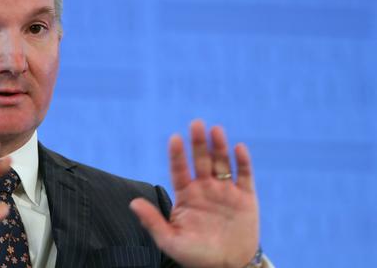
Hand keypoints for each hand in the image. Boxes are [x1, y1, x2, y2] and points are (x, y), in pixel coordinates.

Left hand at [130, 120, 258, 267]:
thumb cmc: (195, 255)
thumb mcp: (170, 241)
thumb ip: (152, 221)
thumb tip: (132, 203)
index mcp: (186, 195)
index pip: (179, 170)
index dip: (177, 155)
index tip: (174, 139)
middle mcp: (205, 188)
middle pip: (201, 160)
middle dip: (198, 143)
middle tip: (196, 124)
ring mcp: (225, 191)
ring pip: (222, 163)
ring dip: (219, 147)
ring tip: (215, 130)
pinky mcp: (246, 197)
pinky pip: (245, 176)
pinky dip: (242, 162)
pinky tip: (238, 148)